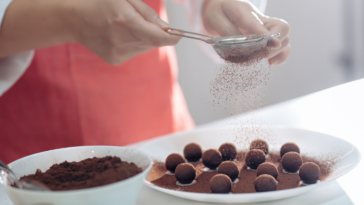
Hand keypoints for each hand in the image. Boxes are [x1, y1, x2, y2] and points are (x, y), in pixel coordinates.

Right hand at [0, 0, 179, 63]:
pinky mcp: (115, 60)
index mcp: (124, 21)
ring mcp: (117, 52)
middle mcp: (121, 40)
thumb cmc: (101, 4)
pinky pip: (135, 52)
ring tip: (125, 27)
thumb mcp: (125, 0)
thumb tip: (166, 28)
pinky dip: (133, 44)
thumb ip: (148, 14)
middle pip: (152, 42)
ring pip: (145, 47)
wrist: (75, 19)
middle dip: (154, 33)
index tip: (179, 35)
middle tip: (139, 21)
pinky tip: (118, 36)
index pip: (156, 36)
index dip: (171, 38)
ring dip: (143, 38)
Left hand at [202, 0, 289, 65]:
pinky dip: (281, 56)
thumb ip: (227, 32)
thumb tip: (242, 47)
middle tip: (257, 55)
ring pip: (285, 38)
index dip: (266, 34)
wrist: (220, 7)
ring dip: (278, 52)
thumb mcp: (214, 19)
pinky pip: (282, 46)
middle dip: (273, 46)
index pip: (257, 22)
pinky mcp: (267, 36)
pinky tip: (270, 62)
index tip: (274, 44)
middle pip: (282, 28)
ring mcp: (266, 27)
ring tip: (266, 60)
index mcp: (244, 11)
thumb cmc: (217, 13)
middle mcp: (260, 18)